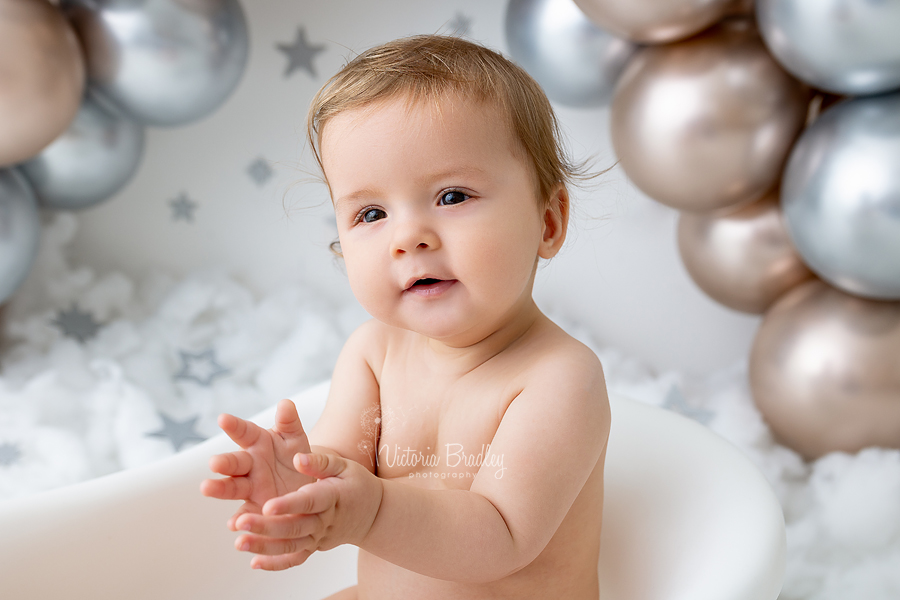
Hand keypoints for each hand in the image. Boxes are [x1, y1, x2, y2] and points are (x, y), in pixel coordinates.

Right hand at [200, 399, 315, 530]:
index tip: (223, 418)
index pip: (244, 431)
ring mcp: (250, 487)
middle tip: (214, 462)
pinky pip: (245, 514)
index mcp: (258, 442)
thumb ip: (289, 422)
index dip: (234, 425)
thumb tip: (285, 404)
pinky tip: (234, 524)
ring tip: (206, 488)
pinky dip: (239, 519)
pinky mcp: (254, 508)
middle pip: (234, 462)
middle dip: (224, 462)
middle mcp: (249, 465)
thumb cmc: (295, 455)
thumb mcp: (294, 438)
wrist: (305, 484)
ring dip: (219, 488)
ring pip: (232, 487)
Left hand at [234, 451, 383, 570]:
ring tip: (240, 542)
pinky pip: (295, 559)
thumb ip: (320, 462)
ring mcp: (319, 537)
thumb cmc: (356, 484)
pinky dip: (276, 564)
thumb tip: (297, 458)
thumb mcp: (344, 466)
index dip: (288, 505)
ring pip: (291, 546)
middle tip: (242, 523)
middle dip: (266, 527)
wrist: (373, 513)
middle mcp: (325, 521)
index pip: (309, 502)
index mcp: (332, 496)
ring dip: (264, 547)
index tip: (267, 504)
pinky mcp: (315, 547)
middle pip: (295, 528)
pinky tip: (254, 562)